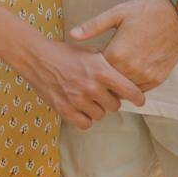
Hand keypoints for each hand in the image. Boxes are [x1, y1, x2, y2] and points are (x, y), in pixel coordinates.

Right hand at [25, 38, 146, 129]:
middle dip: (111, 100)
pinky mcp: (65, 110)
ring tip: (89, 98)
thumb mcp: (91, 52)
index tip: (139, 100)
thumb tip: (128, 75)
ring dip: (98, 109)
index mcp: (101, 71)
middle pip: (115, 106)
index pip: (130, 91)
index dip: (138, 97)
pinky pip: (85, 124)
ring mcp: (78, 100)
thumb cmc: (66, 53)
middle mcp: (91, 87)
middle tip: (103, 93)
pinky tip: (81, 109)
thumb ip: (110, 65)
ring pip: (100, 115)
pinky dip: (85, 118)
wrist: (38, 58)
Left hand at [70, 0, 177, 93]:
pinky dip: (134, 85)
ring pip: (124, 91)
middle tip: (101, 75)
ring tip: (115, 76)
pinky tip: (131, 74)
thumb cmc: (146, 11)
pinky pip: (140, 90)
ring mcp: (145, 76)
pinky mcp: (158, 79)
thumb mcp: (117, 14)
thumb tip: (72, 34)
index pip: (96, 72)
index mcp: (116, 54)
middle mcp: (130, 69)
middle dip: (104, 80)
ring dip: (119, 85)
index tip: (90, 65)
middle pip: (109, 85)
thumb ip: (93, 26)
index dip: (92, 69)